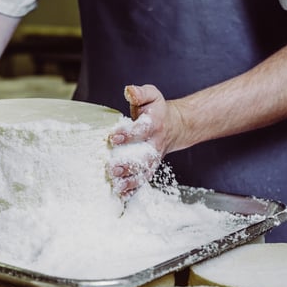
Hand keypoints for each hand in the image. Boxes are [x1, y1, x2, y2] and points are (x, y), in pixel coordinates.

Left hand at [108, 84, 181, 198]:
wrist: (174, 126)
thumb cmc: (156, 111)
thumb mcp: (152, 96)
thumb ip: (140, 93)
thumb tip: (129, 90)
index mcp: (155, 124)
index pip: (141, 129)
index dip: (128, 134)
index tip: (113, 137)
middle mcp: (155, 144)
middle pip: (144, 157)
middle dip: (129, 164)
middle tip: (112, 168)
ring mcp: (153, 158)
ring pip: (144, 172)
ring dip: (131, 181)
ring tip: (117, 186)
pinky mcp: (150, 168)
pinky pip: (143, 180)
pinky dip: (133, 190)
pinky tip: (121, 196)